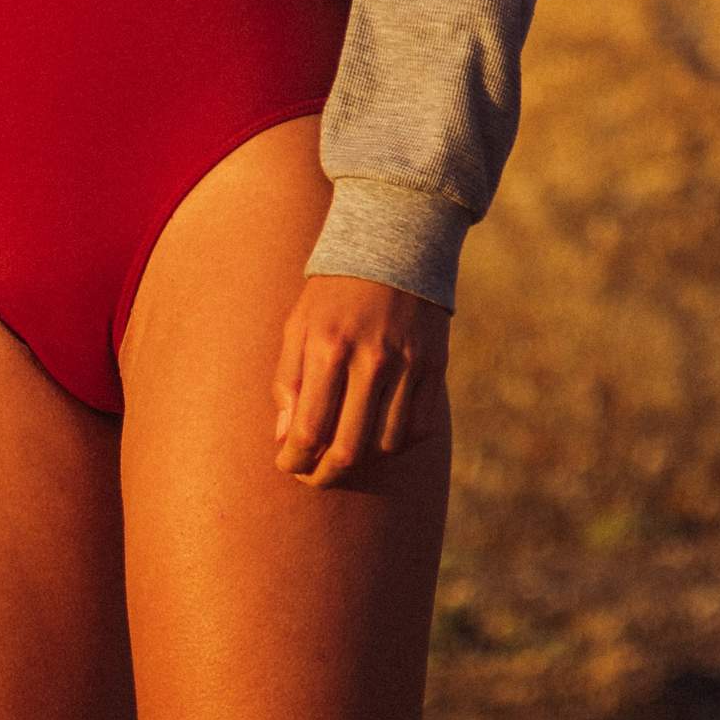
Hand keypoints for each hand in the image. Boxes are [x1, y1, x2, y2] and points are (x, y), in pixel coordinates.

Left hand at [274, 273, 450, 485]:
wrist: (395, 244)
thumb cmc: (334, 291)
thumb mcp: (298, 325)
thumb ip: (288, 381)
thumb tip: (285, 438)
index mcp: (330, 348)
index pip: (309, 430)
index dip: (294, 461)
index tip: (287, 464)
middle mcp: (372, 360)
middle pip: (348, 450)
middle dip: (322, 476)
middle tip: (312, 475)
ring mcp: (409, 365)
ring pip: (385, 445)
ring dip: (360, 461)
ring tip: (342, 453)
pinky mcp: (435, 367)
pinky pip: (417, 428)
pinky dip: (395, 444)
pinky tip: (377, 435)